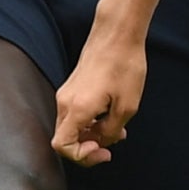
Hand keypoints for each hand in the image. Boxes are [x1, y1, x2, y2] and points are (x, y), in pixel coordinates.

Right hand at [53, 19, 149, 165]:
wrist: (117, 33)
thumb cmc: (124, 65)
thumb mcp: (126, 106)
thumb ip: (112, 131)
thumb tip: (103, 141)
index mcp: (76, 108)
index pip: (62, 145)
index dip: (81, 156)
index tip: (102, 151)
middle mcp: (65, 101)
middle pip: (66, 138)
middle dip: (88, 147)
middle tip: (112, 145)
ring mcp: (67, 93)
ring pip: (72, 126)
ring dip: (91, 134)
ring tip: (117, 129)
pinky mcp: (73, 86)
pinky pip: (75, 113)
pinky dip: (90, 121)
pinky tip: (110, 116)